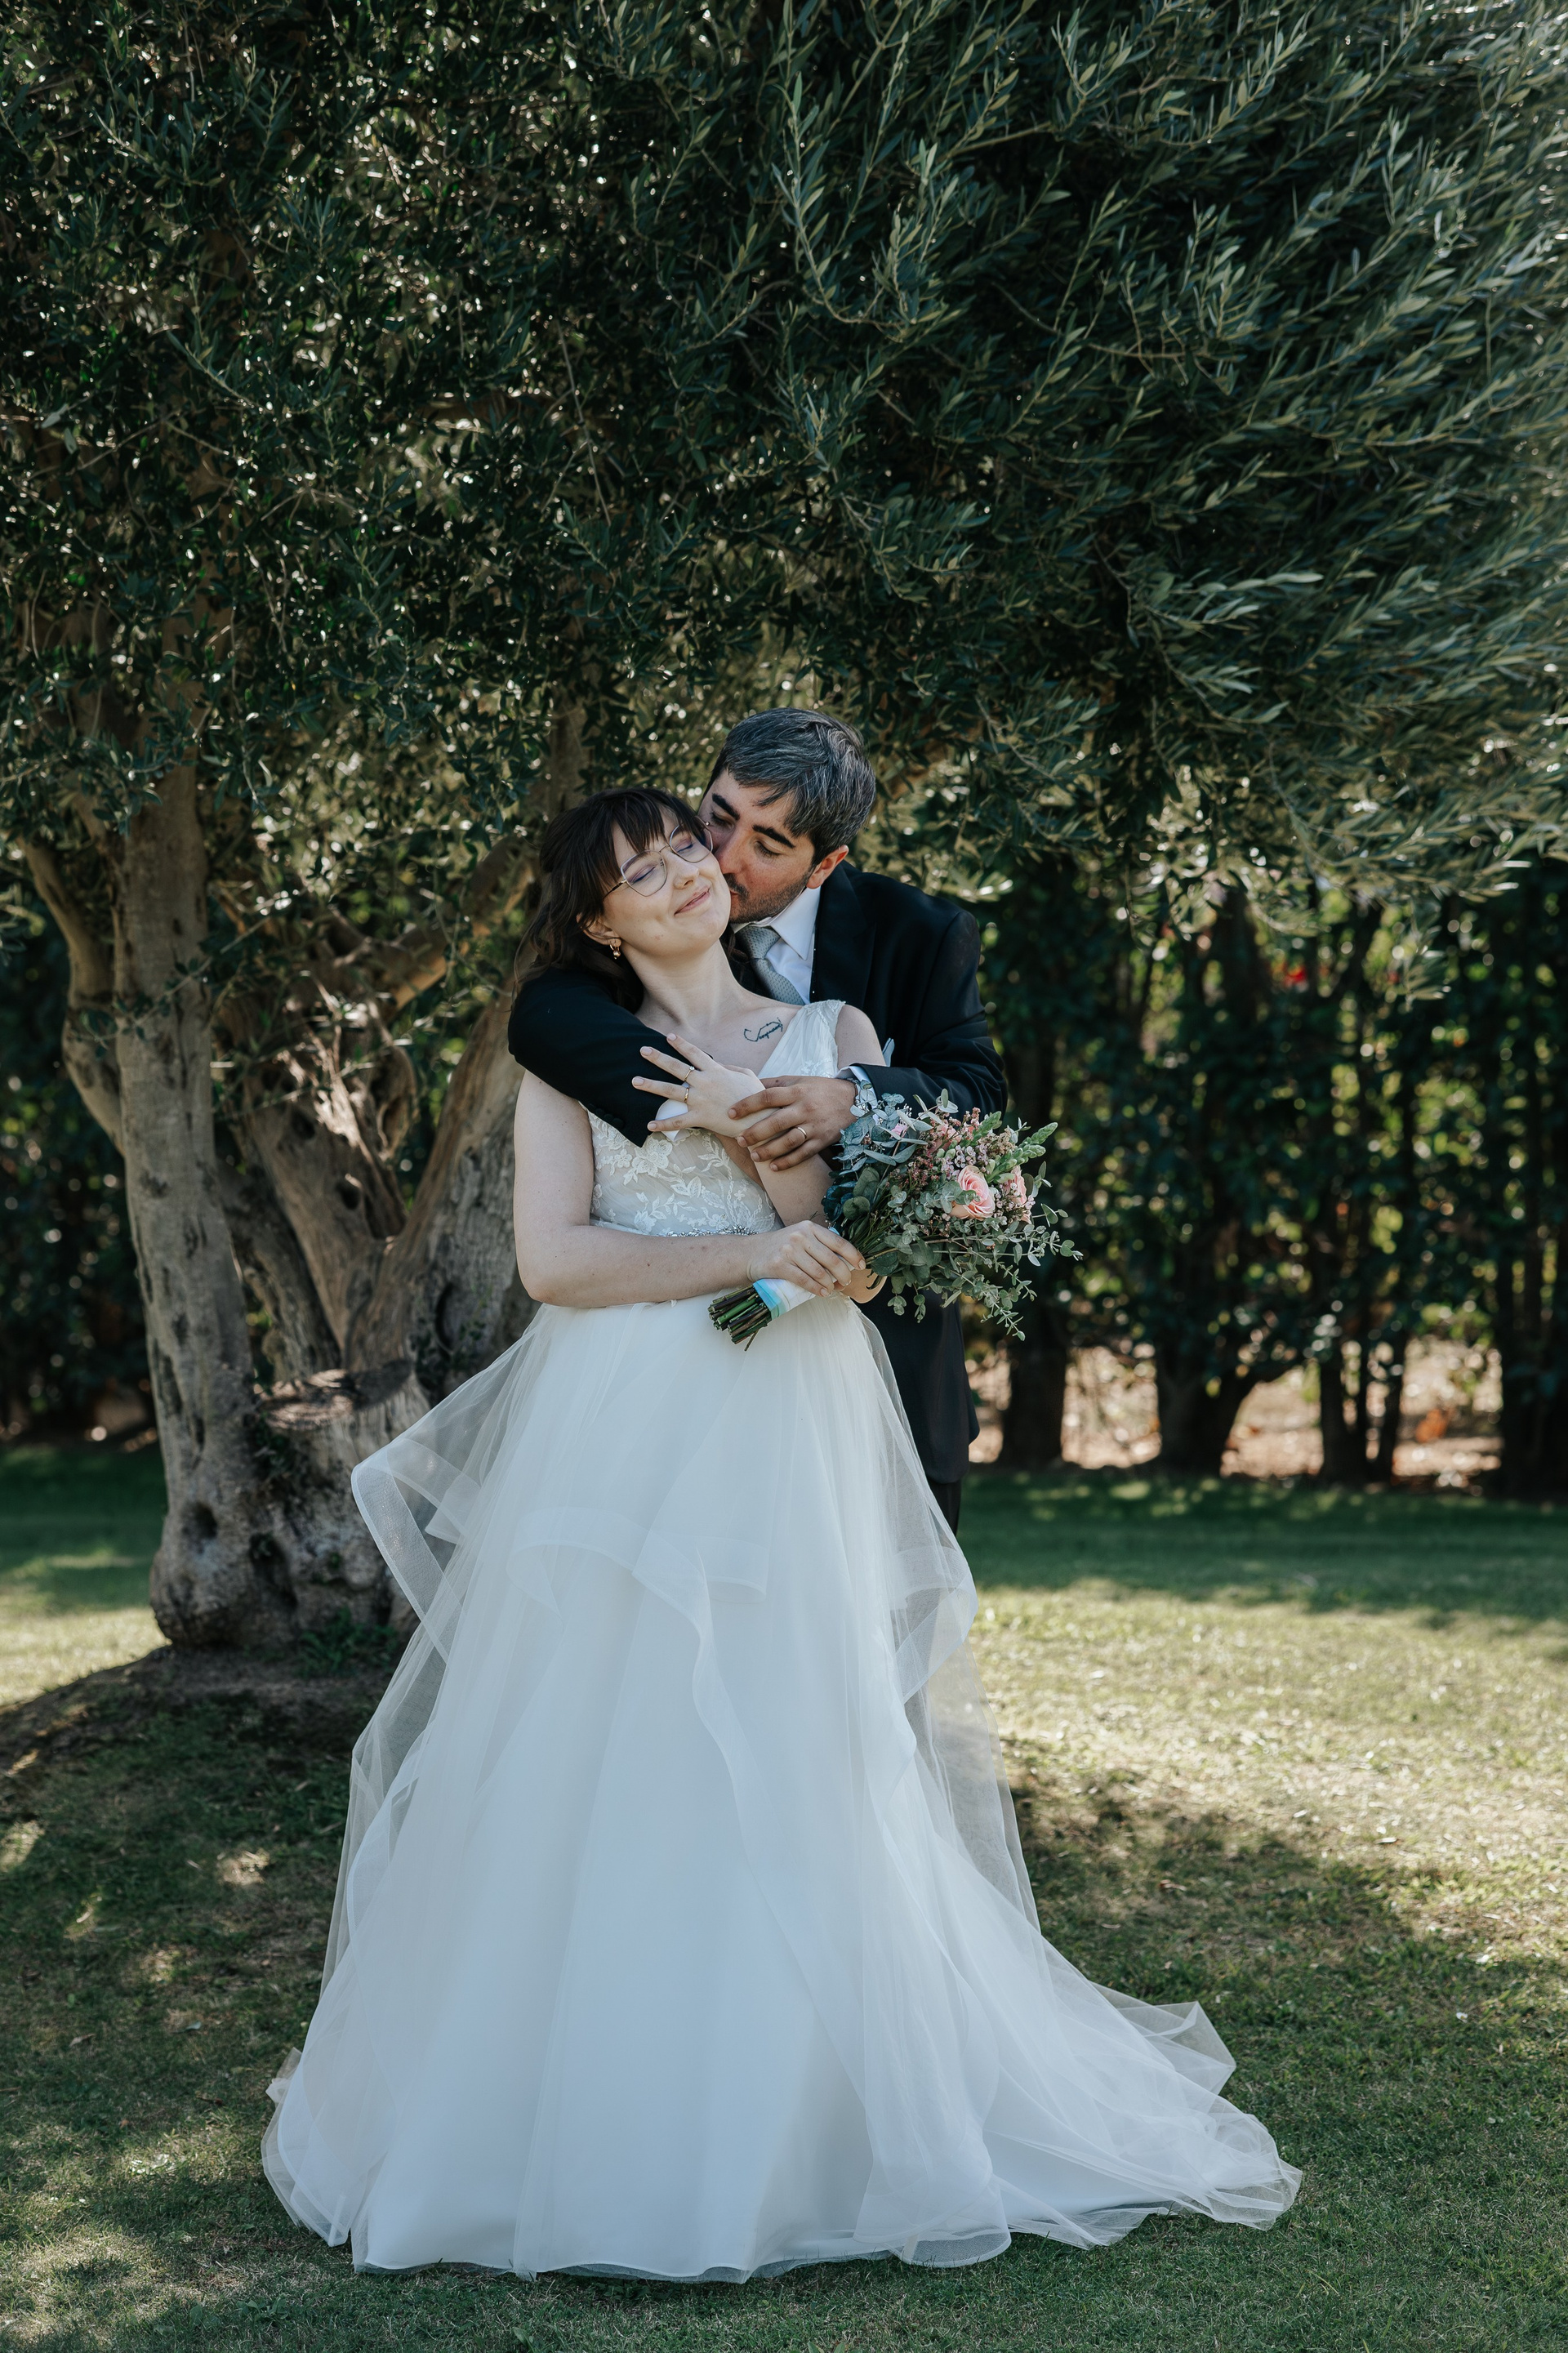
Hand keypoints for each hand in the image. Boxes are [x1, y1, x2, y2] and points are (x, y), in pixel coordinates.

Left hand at [632, 1035, 754, 1135]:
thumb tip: (717, 1064)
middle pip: (676, 1067)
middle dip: (658, 1058)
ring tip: (635, 1081)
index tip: (668, 1036)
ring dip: (651, 1085)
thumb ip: (730, 1068)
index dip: (681, 1044)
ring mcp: (700, 1100)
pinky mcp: (700, 1118)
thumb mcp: (746, 1075)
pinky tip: (648, 1125)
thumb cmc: (756, 1098)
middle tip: (642, 1050)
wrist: (760, 1120)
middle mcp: (704, 1083)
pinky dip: (663, 1124)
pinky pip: (678, 1121)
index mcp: (716, 1071)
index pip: (694, 1053)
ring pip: (670, 1091)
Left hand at [725, 1074, 857, 1169]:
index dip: (747, 1105)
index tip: (730, 1113)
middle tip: (739, 1140)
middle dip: (755, 1133)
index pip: (767, 1096)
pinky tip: (773, 1167)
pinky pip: (803, 1154)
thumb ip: (775, 1084)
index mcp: (797, 1091)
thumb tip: (749, 1083)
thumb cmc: (820, 1090)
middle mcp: (804, 1108)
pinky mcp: (823, 1140)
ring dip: (769, 1150)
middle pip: (776, 1122)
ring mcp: (814, 1126)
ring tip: (753, 1156)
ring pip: (789, 1141)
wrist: (854, 1101)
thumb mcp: (799, 1080)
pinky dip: (788, 1162)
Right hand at [746, 1220, 866, 1296]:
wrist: (752, 1253)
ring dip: (831, 1284)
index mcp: (809, 1228)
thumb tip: (846, 1261)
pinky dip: (817, 1289)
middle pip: (831, 1259)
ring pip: (819, 1272)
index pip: (838, 1242)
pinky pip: (805, 1281)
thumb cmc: (781, 1247)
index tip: (861, 1265)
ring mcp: (789, 1250)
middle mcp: (800, 1236)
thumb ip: (819, 1244)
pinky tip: (823, 1292)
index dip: (853, 1255)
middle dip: (844, 1274)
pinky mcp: (780, 1265)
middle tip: (846, 1281)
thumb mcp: (800, 1237)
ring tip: (834, 1289)